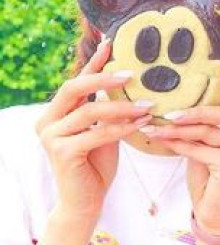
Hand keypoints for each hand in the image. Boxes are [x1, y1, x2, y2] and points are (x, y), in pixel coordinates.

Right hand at [35, 39, 152, 221]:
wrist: (86, 201)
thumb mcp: (103, 130)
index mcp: (54, 112)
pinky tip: (142, 123)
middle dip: (104, 77)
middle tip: (132, 73)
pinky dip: (122, 127)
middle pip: (74, 88)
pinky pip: (98, 133)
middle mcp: (46, 121)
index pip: (76, 81)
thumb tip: (125, 81)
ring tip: (148, 103)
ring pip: (90, 111)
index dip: (94, 62)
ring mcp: (51, 136)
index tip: (111, 43)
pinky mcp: (62, 152)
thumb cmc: (96, 164)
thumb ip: (106, 109)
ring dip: (122, 106)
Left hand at [145, 50, 219, 234]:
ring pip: (209, 130)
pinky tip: (163, 140)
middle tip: (167, 111)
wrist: (214, 214)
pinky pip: (202, 148)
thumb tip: (175, 106)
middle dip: (194, 110)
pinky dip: (180, 144)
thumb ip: (199, 127)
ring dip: (180, 128)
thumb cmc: (208, 179)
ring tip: (157, 125)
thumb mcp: (203, 147)